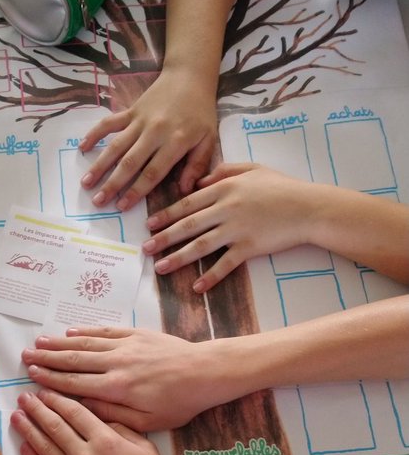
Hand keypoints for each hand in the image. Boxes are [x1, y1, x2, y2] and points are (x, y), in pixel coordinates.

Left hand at [10, 389, 181, 454]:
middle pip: (55, 427)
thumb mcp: (146, 450)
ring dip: (28, 430)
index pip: (75, 414)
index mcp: (107, 441)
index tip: (45, 392)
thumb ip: (122, 429)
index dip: (57, 400)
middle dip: (36, 409)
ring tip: (16, 417)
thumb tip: (101, 420)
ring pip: (45, 448)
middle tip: (23, 398)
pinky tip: (23, 447)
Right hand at [22, 326, 227, 429]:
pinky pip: (105, 331)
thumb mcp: (147, 421)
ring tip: (39, 342)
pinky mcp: (136, 334)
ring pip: (85, 343)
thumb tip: (84, 407)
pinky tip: (71, 331)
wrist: (205, 372)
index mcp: (116, 389)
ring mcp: (125, 346)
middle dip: (47, 358)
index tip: (32, 376)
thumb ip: (113, 416)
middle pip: (74, 360)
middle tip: (25, 356)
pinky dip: (86, 331)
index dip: (50, 380)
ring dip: (60, 342)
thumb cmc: (179, 403)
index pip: (75, 384)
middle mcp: (116, 364)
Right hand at [78, 68, 217, 210]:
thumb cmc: (201, 112)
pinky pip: (109, 123)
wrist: (189, 77)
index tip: (122, 207)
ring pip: (116, 146)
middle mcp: (154, 132)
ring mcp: (139, 121)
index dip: (136, 191)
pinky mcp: (130, 111)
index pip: (152, 172)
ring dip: (100, 165)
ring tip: (86, 183)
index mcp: (175, 142)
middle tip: (98, 202)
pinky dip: (95, 134)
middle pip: (129, 162)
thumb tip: (184, 190)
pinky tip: (82, 148)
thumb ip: (197, 165)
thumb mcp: (208, 139)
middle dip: (112, 184)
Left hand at [144, 163, 314, 285]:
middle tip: (145, 249)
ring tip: (161, 267)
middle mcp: (226, 208)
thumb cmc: (282, 187)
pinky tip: (197, 286)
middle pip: (188, 225)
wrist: (309, 207)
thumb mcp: (252, 169)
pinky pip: (226, 264)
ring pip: (200, 245)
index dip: (166, 215)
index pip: (188, 203)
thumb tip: (200, 181)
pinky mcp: (250, 247)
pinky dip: (211, 276)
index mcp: (224, 187)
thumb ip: (224, 171)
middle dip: (164, 238)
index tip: (149, 224)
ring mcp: (237, 229)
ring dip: (178, 258)